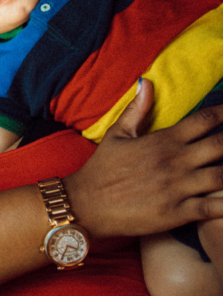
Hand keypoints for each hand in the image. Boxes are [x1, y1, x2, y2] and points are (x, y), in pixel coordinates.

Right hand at [65, 79, 222, 238]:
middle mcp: (174, 161)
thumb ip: (136, 109)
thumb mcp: (116, 134)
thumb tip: (147, 82)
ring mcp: (178, 187)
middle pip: (222, 144)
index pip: (205, 119)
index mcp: (163, 140)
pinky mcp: (177, 213)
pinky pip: (215, 208)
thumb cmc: (101, 169)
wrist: (86, 204)